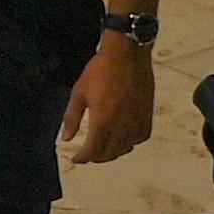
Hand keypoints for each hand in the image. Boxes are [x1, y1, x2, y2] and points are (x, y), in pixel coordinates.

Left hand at [59, 37, 154, 164]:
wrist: (127, 55)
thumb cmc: (100, 70)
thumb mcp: (79, 92)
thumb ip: (72, 118)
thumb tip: (66, 138)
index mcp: (103, 121)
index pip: (92, 151)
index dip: (82, 158)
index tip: (76, 159)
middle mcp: (122, 126)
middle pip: (109, 153)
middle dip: (96, 157)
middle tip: (88, 154)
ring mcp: (137, 122)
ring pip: (125, 148)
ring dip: (113, 152)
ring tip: (103, 147)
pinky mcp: (148, 116)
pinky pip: (140, 138)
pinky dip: (130, 142)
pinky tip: (123, 138)